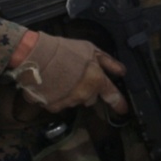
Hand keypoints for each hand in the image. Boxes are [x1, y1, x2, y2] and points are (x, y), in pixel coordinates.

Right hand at [6, 31, 126, 113]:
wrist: (36, 57)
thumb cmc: (66, 51)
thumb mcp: (92, 50)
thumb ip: (108, 63)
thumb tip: (122, 72)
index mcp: (96, 82)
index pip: (112, 96)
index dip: (119, 103)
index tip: (124, 110)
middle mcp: (84, 95)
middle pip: (91, 98)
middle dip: (88, 91)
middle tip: (78, 78)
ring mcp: (68, 102)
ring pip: (75, 101)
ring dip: (73, 93)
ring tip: (63, 79)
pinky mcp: (52, 106)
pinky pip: (60, 104)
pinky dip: (58, 97)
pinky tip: (53, 85)